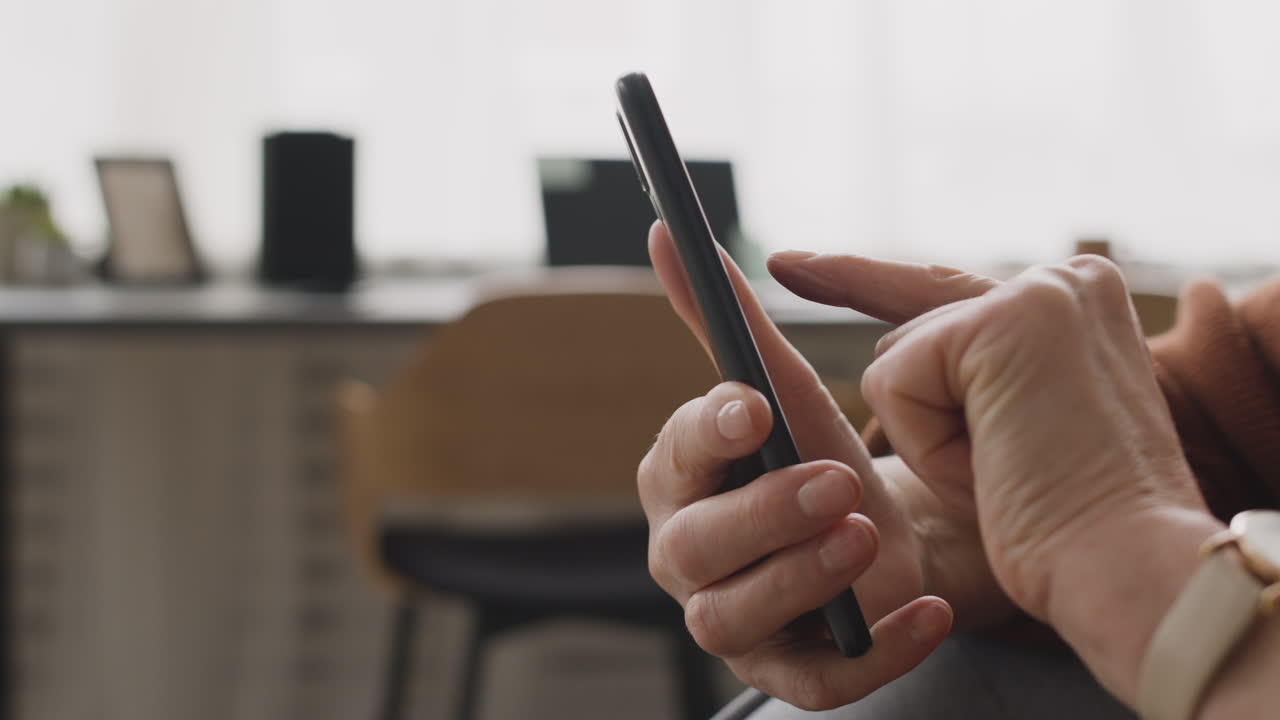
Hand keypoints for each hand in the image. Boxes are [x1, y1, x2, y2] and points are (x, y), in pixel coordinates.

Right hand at [638, 223, 961, 709]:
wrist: (887, 542)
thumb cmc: (821, 459)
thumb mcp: (787, 389)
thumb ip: (727, 322)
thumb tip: (666, 233)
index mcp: (682, 482)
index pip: (672, 458)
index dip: (706, 434)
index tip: (755, 407)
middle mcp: (690, 554)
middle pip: (691, 547)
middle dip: (760, 514)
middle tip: (834, 481)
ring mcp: (737, 620)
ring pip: (733, 618)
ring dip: (800, 578)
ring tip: (869, 538)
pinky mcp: (792, 671)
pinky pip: (817, 681)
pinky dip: (871, 653)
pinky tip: (927, 614)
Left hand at [768, 250, 1219, 700]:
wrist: (1127, 572)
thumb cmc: (1075, 528)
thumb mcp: (1028, 431)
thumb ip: (983, 379)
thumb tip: (893, 359)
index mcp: (1077, 303)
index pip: (942, 287)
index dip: (857, 279)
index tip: (786, 261)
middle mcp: (1064, 280)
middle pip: (911, 340)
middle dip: (930, 423)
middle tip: (1015, 471)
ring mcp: (1035, 293)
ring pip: (899, 364)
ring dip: (933, 439)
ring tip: (1013, 470)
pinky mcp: (998, 322)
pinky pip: (896, 385)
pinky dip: (930, 446)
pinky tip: (994, 466)